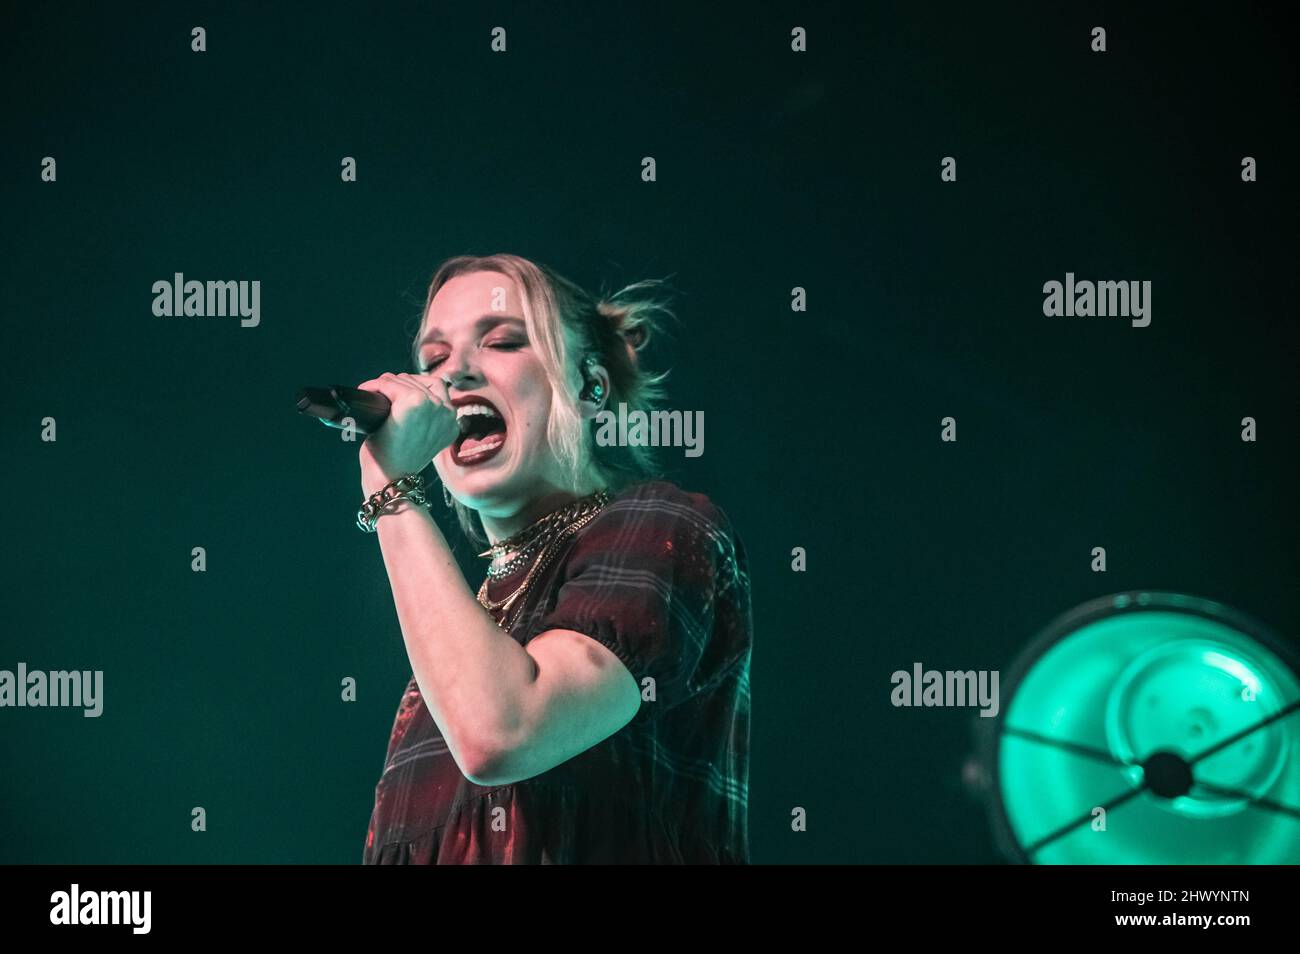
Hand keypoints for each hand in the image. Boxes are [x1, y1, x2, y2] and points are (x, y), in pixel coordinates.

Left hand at [355, 372, 458, 489]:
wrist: (389, 478)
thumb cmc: (397, 462)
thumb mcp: (419, 439)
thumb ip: (424, 420)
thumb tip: (405, 392)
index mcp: (451, 423)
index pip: (437, 387)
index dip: (413, 387)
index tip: (395, 394)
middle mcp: (446, 413)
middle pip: (420, 380)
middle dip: (397, 384)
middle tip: (380, 395)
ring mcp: (432, 406)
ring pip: (404, 380)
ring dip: (385, 384)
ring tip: (372, 394)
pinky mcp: (414, 402)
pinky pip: (389, 383)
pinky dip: (375, 385)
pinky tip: (367, 392)